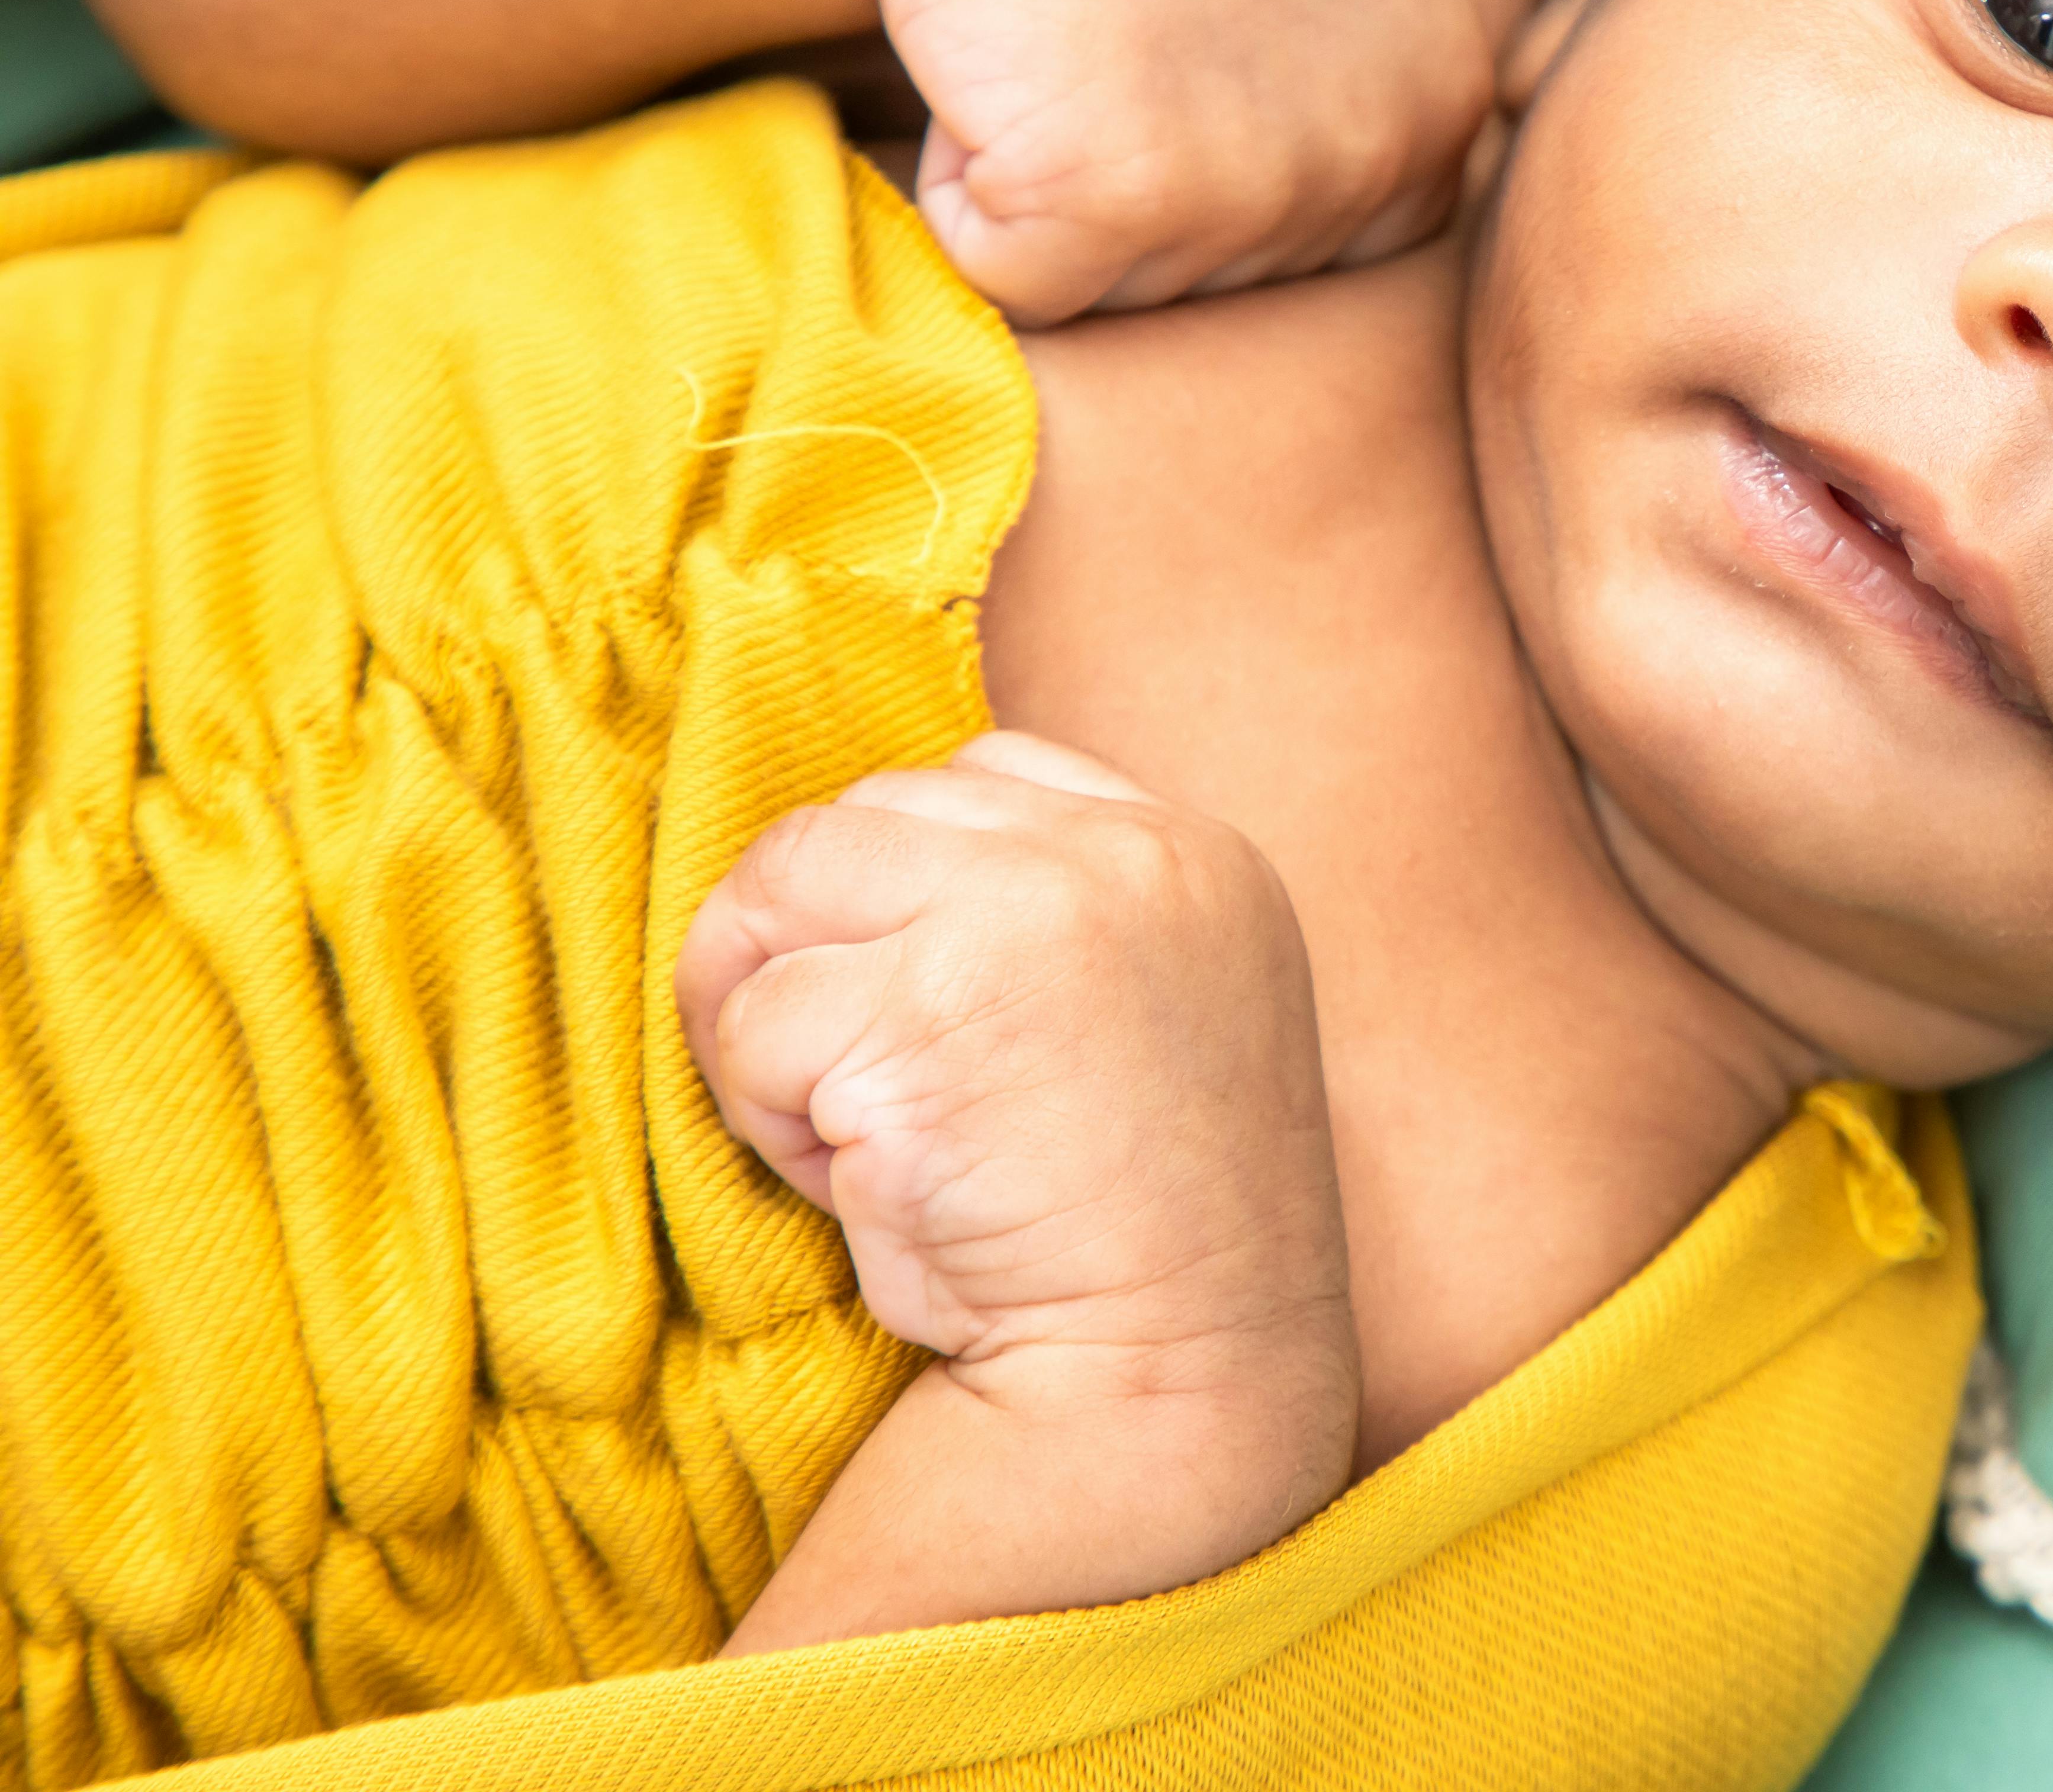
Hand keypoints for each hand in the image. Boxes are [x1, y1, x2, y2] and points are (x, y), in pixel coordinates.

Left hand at [676, 734, 1352, 1629]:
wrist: (1182, 1377)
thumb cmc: (1138, 1228)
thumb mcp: (1156, 1006)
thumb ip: (1059, 910)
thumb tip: (852, 864)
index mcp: (1198, 852)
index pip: (980, 775)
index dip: (905, 894)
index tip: (932, 1020)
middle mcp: (1124, 856)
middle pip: (853, 822)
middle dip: (812, 954)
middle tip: (865, 1090)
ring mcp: (1030, 917)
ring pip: (780, 897)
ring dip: (779, 1032)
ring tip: (872, 1138)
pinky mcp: (927, 1012)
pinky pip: (754, 1028)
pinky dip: (774, 1125)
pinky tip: (876, 1190)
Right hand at [883, 0, 1509, 324]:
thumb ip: (1351, 105)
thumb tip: (1324, 219)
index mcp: (1447, 101)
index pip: (1319, 253)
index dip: (1208, 156)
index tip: (1182, 32)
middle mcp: (1387, 151)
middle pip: (1219, 283)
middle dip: (1131, 181)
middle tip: (1107, 26)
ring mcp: (1264, 180)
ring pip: (1121, 288)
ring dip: (1053, 182)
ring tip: (1058, 38)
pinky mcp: (1118, 195)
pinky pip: (1017, 276)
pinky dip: (971, 190)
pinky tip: (1002, 64)